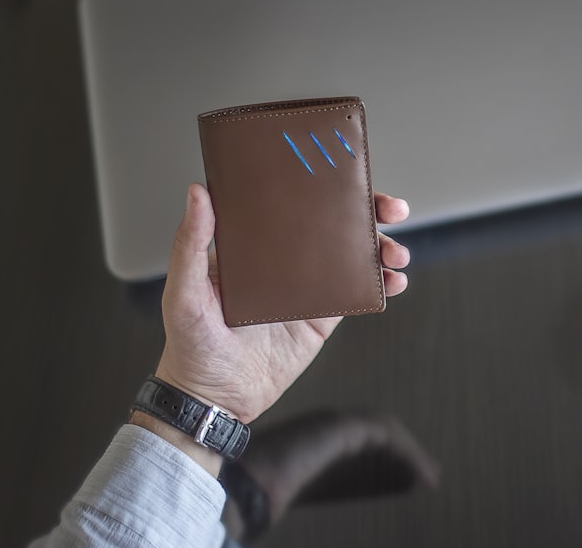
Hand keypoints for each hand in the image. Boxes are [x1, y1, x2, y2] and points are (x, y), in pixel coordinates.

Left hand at [155, 183, 410, 423]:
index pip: (295, 204)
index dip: (327, 188)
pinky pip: (357, 293)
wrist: (216, 401)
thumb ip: (190, 245)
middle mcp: (284, 259)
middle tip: (392, 209)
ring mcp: (307, 287)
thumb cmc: (190, 346)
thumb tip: (198, 193)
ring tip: (397, 256)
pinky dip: (381, 284)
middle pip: (335, 224)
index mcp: (253, 244)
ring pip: (354, 255)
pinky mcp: (322, 317)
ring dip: (382, 249)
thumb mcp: (184, 294)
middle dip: (370, 212)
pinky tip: (394, 282)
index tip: (352, 178)